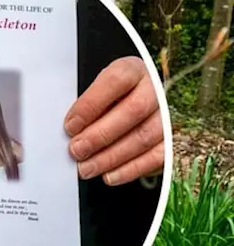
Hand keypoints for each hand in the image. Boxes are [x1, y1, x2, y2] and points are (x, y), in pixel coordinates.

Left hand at [65, 56, 164, 185]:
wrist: (145, 96)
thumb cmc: (113, 94)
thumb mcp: (100, 87)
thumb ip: (87, 102)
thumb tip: (70, 128)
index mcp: (133, 70)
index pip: (114, 82)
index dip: (91, 105)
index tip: (70, 125)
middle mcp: (156, 89)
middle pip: (132, 112)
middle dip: (99, 135)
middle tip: (76, 150)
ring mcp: (169, 114)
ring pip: (144, 137)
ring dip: (112, 157)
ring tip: (87, 167)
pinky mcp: (175, 139)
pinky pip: (158, 157)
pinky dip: (131, 169)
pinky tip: (110, 175)